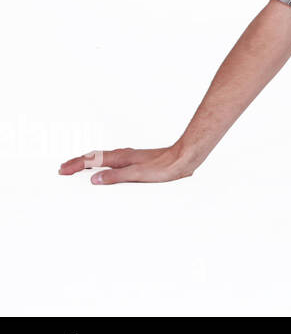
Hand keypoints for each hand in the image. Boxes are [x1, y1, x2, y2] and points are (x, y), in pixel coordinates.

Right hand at [58, 146, 197, 183]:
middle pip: (95, 157)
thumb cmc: (166, 166)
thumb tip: (95, 179)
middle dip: (78, 162)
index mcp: (121, 158)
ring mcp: (131, 157)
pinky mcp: (138, 161)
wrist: (185, 157)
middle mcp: (124, 155)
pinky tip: (107, 168)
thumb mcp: (138, 175)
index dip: (76, 165)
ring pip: (104, 158)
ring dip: (89, 162)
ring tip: (79, 167)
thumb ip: (116, 176)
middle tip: (64, 168)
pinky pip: (114, 160)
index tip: (63, 170)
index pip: (92, 160)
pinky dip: (103, 163)